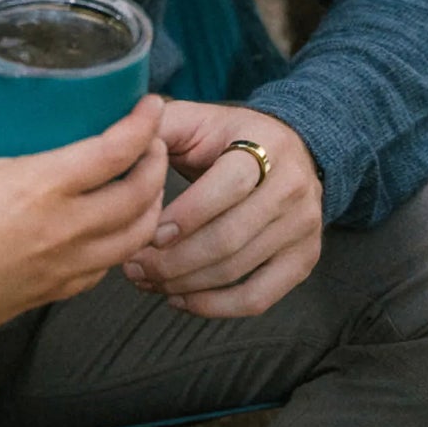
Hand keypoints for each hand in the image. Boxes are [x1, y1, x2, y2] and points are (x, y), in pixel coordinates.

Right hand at [0, 87, 168, 323]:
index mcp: (43, 186)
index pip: (117, 151)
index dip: (143, 125)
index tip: (151, 106)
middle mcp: (67, 226)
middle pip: (142, 193)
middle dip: (156, 162)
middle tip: (150, 141)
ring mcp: (67, 263)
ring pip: (136, 235)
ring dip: (150, 205)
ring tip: (144, 184)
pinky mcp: (57, 290)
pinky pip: (108, 266)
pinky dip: (122, 242)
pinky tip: (112, 229)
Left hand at [124, 102, 321, 318]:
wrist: (292, 149)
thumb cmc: (227, 138)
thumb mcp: (196, 119)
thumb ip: (157, 127)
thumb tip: (123, 146)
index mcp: (266, 145)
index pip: (230, 186)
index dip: (187, 215)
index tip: (149, 235)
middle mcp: (292, 187)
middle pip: (230, 238)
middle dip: (173, 261)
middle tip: (134, 267)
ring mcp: (302, 227)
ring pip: (238, 270)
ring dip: (184, 284)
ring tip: (147, 280)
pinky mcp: (304, 259)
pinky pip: (259, 297)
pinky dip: (215, 307)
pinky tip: (180, 299)